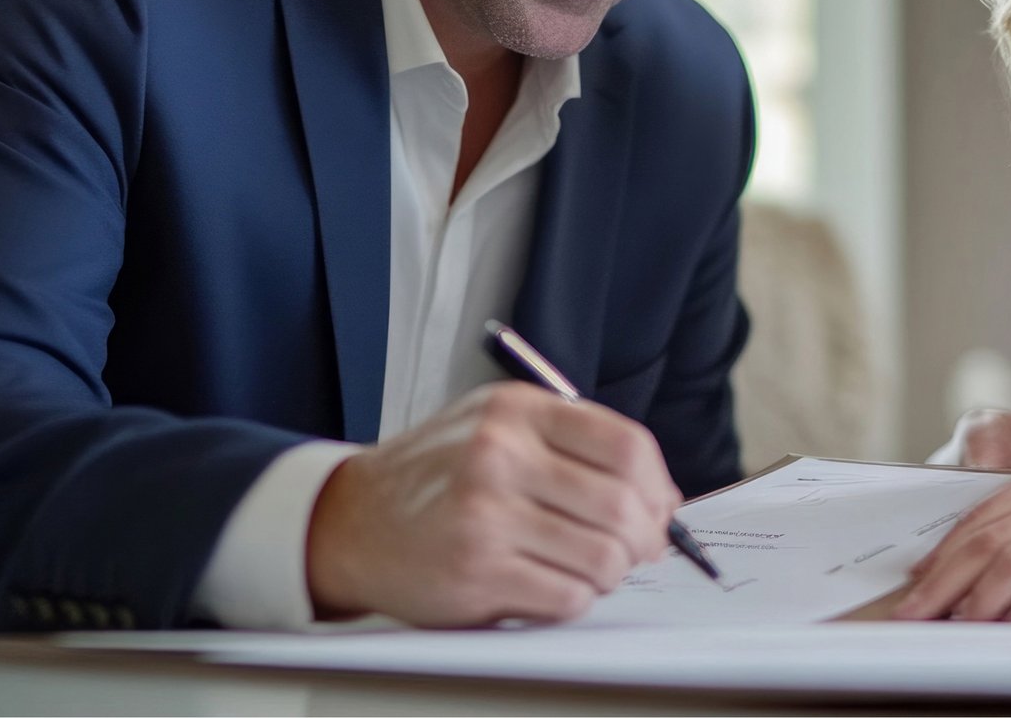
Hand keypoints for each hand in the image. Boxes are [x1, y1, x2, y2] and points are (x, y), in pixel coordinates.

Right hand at [306, 381, 682, 625]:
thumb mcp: (500, 428)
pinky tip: (551, 586)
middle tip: (638, 550)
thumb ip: (577, 448)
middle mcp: (501, 455)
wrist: (349, 520)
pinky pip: (567, 597)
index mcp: (517, 411)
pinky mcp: (474, 572)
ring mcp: (485, 514)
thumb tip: (662, 498)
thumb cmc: (437, 475)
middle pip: (622, 505)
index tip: (657, 507)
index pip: (626, 445)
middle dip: (644, 538)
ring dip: (609, 573)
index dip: (656, 485)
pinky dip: (574, 599)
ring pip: (602, 556)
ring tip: (588, 569)